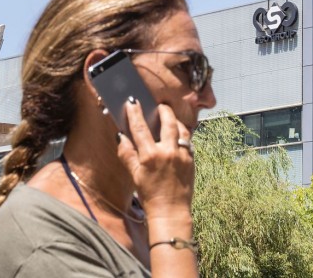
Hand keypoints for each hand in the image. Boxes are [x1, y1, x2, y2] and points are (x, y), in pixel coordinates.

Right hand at [117, 99, 194, 218]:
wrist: (170, 211)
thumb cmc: (150, 195)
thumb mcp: (134, 175)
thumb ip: (127, 154)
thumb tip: (120, 136)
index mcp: (150, 156)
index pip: (140, 128)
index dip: (135, 113)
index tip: (132, 102)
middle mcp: (168, 152)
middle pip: (167, 122)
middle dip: (163, 110)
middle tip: (160, 105)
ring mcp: (182, 155)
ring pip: (181, 129)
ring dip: (175, 120)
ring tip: (170, 117)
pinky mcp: (191, 160)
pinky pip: (188, 141)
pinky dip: (183, 135)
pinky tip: (178, 135)